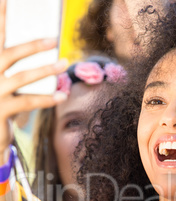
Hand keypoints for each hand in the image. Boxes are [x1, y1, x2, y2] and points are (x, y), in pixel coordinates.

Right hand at [0, 0, 66, 156]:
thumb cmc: (0, 99)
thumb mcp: (4, 80)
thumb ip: (12, 62)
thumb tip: (42, 43)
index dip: (1, 18)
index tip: (6, 1)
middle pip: (9, 53)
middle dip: (32, 45)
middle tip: (54, 39)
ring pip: (22, 77)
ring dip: (46, 69)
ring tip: (64, 63)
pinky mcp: (1, 110)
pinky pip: (28, 101)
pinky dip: (47, 99)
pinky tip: (62, 96)